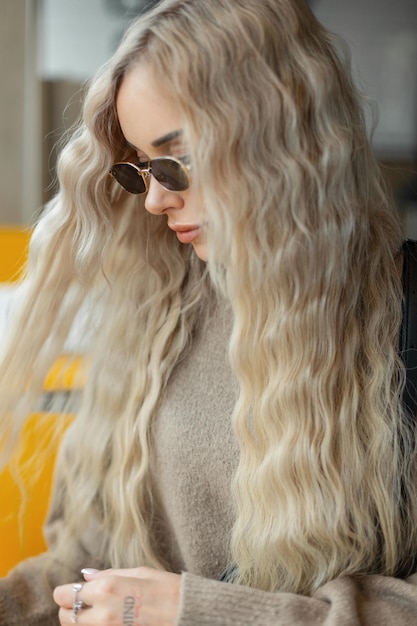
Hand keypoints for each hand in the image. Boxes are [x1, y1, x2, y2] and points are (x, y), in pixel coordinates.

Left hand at [53, 566, 180, 625]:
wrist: (189, 616)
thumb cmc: (169, 590)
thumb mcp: (140, 572)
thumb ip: (108, 575)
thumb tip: (86, 575)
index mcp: (107, 589)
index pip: (64, 595)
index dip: (66, 592)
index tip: (74, 591)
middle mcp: (102, 614)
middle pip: (65, 618)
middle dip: (70, 610)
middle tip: (85, 604)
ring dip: (82, 623)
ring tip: (99, 613)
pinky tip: (111, 621)